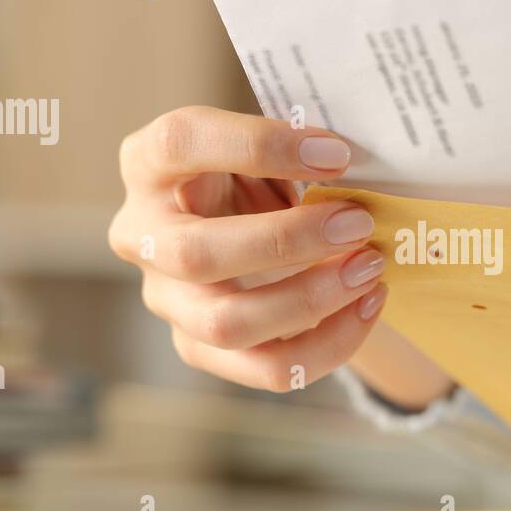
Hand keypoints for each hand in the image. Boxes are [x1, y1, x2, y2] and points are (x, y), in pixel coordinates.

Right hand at [108, 107, 386, 390]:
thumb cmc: (262, 173)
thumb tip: (352, 168)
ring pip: (227, 324)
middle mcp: (141, 234)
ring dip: (311, 299)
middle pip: (195, 254)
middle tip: (359, 223)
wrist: (254, 229)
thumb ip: (297, 150)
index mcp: (150, 162)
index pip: (180, 142)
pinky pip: (267, 367)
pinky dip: (329, 342)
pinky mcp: (199, 349)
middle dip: (288, 241)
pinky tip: (368, 306)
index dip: (257, 146)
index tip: (335, 154)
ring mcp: (166, 299)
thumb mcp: (268, 147)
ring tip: (370, 269)